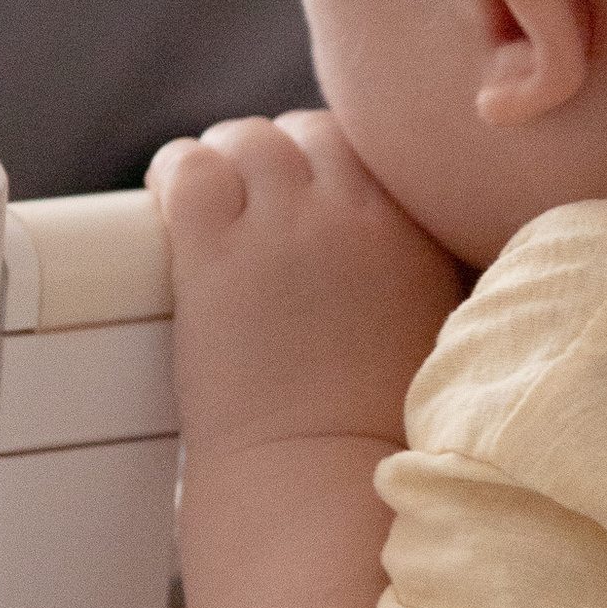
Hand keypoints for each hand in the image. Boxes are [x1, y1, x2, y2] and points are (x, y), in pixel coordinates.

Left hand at [146, 111, 464, 457]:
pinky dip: (177, 174)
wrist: (320, 475)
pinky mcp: (215, 254)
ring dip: (226, 163)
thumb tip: (392, 249)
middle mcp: (353, 216)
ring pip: (247, 138)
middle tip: (253, 203)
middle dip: (280, 159)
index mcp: (414, 234)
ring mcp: (283, 228)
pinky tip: (172, 203)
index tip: (311, 195)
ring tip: (210, 204)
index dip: (332, 165)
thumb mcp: (434, 334)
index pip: (371, 147)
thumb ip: (419, 273)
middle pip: (310, 132)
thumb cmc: (373, 434)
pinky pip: (189, 168)